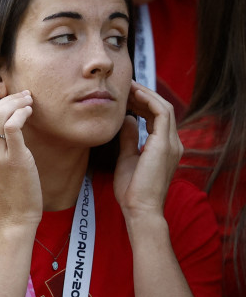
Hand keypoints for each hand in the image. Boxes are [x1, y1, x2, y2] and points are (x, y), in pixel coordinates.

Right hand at [0, 90, 40, 227]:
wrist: (13, 217)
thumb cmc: (4, 194)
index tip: (13, 102)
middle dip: (8, 100)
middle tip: (24, 95)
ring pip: (0, 116)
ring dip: (16, 103)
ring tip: (28, 100)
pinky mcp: (15, 159)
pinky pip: (12, 127)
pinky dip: (20, 114)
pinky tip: (29, 111)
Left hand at [115, 81, 180, 218]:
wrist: (139, 208)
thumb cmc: (131, 190)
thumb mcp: (127, 158)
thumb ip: (129, 138)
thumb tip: (128, 119)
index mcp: (165, 147)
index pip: (157, 117)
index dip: (142, 103)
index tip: (124, 97)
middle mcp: (172, 143)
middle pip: (161, 109)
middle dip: (143, 96)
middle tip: (124, 87)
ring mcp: (171, 143)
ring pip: (164, 108)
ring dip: (145, 95)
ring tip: (127, 87)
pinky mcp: (165, 145)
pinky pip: (162, 113)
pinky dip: (149, 101)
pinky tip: (134, 95)